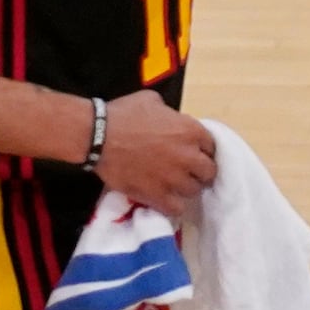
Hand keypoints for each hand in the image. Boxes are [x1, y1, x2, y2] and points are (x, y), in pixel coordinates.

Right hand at [92, 90, 215, 217]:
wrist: (98, 137)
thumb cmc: (123, 114)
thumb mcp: (151, 101)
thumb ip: (170, 113)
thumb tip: (171, 121)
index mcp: (190, 131)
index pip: (211, 146)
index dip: (202, 149)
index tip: (194, 152)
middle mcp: (188, 156)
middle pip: (209, 172)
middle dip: (200, 171)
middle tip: (188, 170)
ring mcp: (174, 179)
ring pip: (194, 191)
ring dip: (186, 187)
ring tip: (174, 185)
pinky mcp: (158, 196)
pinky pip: (176, 208)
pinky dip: (173, 204)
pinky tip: (165, 198)